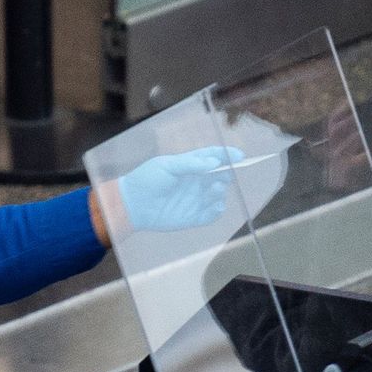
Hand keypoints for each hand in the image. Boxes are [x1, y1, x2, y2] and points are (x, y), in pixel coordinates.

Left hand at [118, 146, 244, 231]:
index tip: (239, 155)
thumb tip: (213, 162)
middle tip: (225, 175)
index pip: (213, 157)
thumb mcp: (166, 165)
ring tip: (214, 189)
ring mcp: (196, 199)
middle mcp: (196, 182)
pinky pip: (212, 214)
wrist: (132, 204)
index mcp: (190, 165)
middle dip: (226, 174)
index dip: (227, 155)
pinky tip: (215, 206)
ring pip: (218, 195)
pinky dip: (217, 210)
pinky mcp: (194, 216)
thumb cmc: (146, 179)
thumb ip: (190, 163)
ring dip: (220, 191)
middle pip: (220, 176)